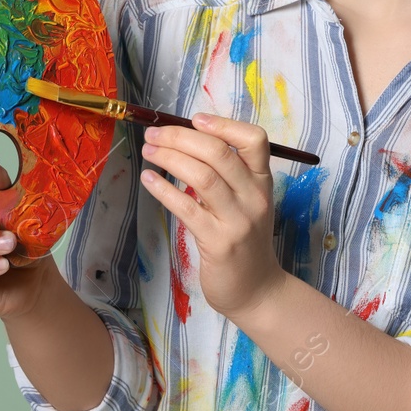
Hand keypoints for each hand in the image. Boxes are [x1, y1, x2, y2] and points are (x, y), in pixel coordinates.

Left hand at [137, 112, 287, 320]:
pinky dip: (164, 189)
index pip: (254, 140)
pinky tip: (148, 179)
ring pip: (203, 176)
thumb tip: (188, 142)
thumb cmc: (245, 242)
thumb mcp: (246, 204)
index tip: (194, 119)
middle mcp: (254, 198)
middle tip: (153, 134)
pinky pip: (188, 208)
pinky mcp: (219, 243)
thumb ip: (227, 177)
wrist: (257, 291)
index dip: (223, 124)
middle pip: (220, 153)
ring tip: (148, 151)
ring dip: (170, 158)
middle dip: (181, 138)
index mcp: (262, 182)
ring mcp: (238, 221)